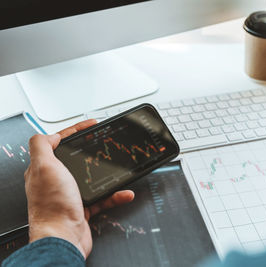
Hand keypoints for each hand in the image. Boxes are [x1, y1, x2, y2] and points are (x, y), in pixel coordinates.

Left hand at [24, 120, 134, 257]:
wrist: (62, 237)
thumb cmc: (53, 205)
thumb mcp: (44, 166)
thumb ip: (42, 145)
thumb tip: (49, 134)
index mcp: (45, 168)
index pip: (59, 142)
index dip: (76, 130)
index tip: (91, 124)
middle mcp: (56, 181)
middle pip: (77, 158)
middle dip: (93, 151)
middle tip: (106, 143)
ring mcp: (70, 194)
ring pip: (92, 178)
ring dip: (108, 174)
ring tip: (120, 169)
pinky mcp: (83, 207)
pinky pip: (103, 197)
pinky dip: (115, 195)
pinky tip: (124, 193)